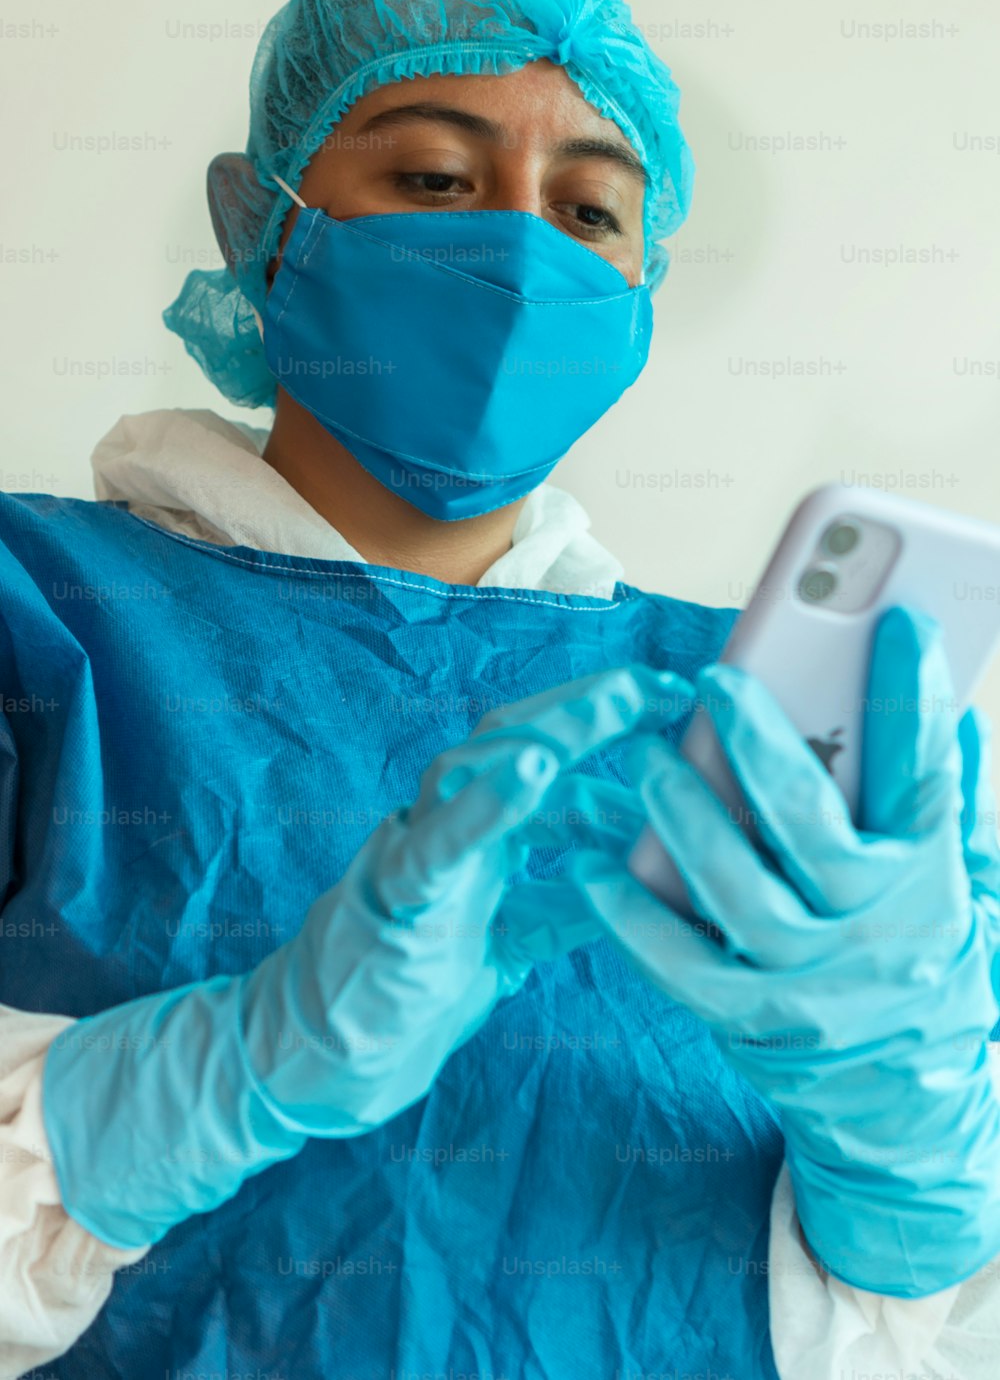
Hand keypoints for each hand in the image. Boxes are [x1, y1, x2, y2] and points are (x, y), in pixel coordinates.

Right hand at [41, 663, 690, 1249]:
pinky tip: (533, 771)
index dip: (608, 734)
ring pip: (472, 766)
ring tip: (619, 702)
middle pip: (514, 740)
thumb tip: (629, 881)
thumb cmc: (409, 992)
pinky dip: (483, 806)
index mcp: (477, 837)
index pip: (544, 764)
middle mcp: (444, 827)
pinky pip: (436, 843)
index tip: (677, 709)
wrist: (316, 1060)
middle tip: (665, 687)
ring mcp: (412, 852)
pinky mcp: (392, 898)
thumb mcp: (508, 944)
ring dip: (550, 731)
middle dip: (590, 707)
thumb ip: (557, 909)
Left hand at [543, 607, 999, 1297]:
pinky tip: (588, 866)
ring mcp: (810, 977)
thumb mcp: (965, 883)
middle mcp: (872, 923)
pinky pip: (680, 962)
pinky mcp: (752, 1019)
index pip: (924, 771)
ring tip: (639, 756)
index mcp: (927, 873)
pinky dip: (630, 914)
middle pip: (809, 820)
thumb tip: (954, 709)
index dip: (912, 693)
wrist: (908, 1112)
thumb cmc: (926, 963)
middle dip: (760, 741)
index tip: (898, 619)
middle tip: (714, 677)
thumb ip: (953, 797)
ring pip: (735, 884)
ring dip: (681, 812)